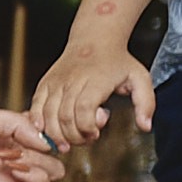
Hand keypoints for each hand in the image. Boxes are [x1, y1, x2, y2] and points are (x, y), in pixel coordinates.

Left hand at [0, 101, 63, 181]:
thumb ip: (18, 123)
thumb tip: (46, 141)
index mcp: (3, 139)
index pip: (40, 133)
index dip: (46, 129)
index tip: (40, 125)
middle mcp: (10, 161)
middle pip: (50, 154)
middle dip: (41, 147)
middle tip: (15, 147)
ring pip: (52, 173)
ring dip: (39, 161)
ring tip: (9, 159)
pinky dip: (38, 178)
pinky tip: (16, 170)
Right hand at [28, 37, 150, 149]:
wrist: (95, 39)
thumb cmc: (118, 61)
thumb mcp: (140, 78)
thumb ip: (146, 103)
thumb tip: (145, 126)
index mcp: (95, 80)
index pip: (84, 110)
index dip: (87, 128)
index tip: (96, 133)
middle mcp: (72, 80)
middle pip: (65, 117)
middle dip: (74, 136)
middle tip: (85, 139)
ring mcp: (56, 81)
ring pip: (48, 115)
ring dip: (56, 134)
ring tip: (67, 142)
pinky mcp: (45, 83)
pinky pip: (36, 106)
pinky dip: (38, 122)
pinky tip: (45, 131)